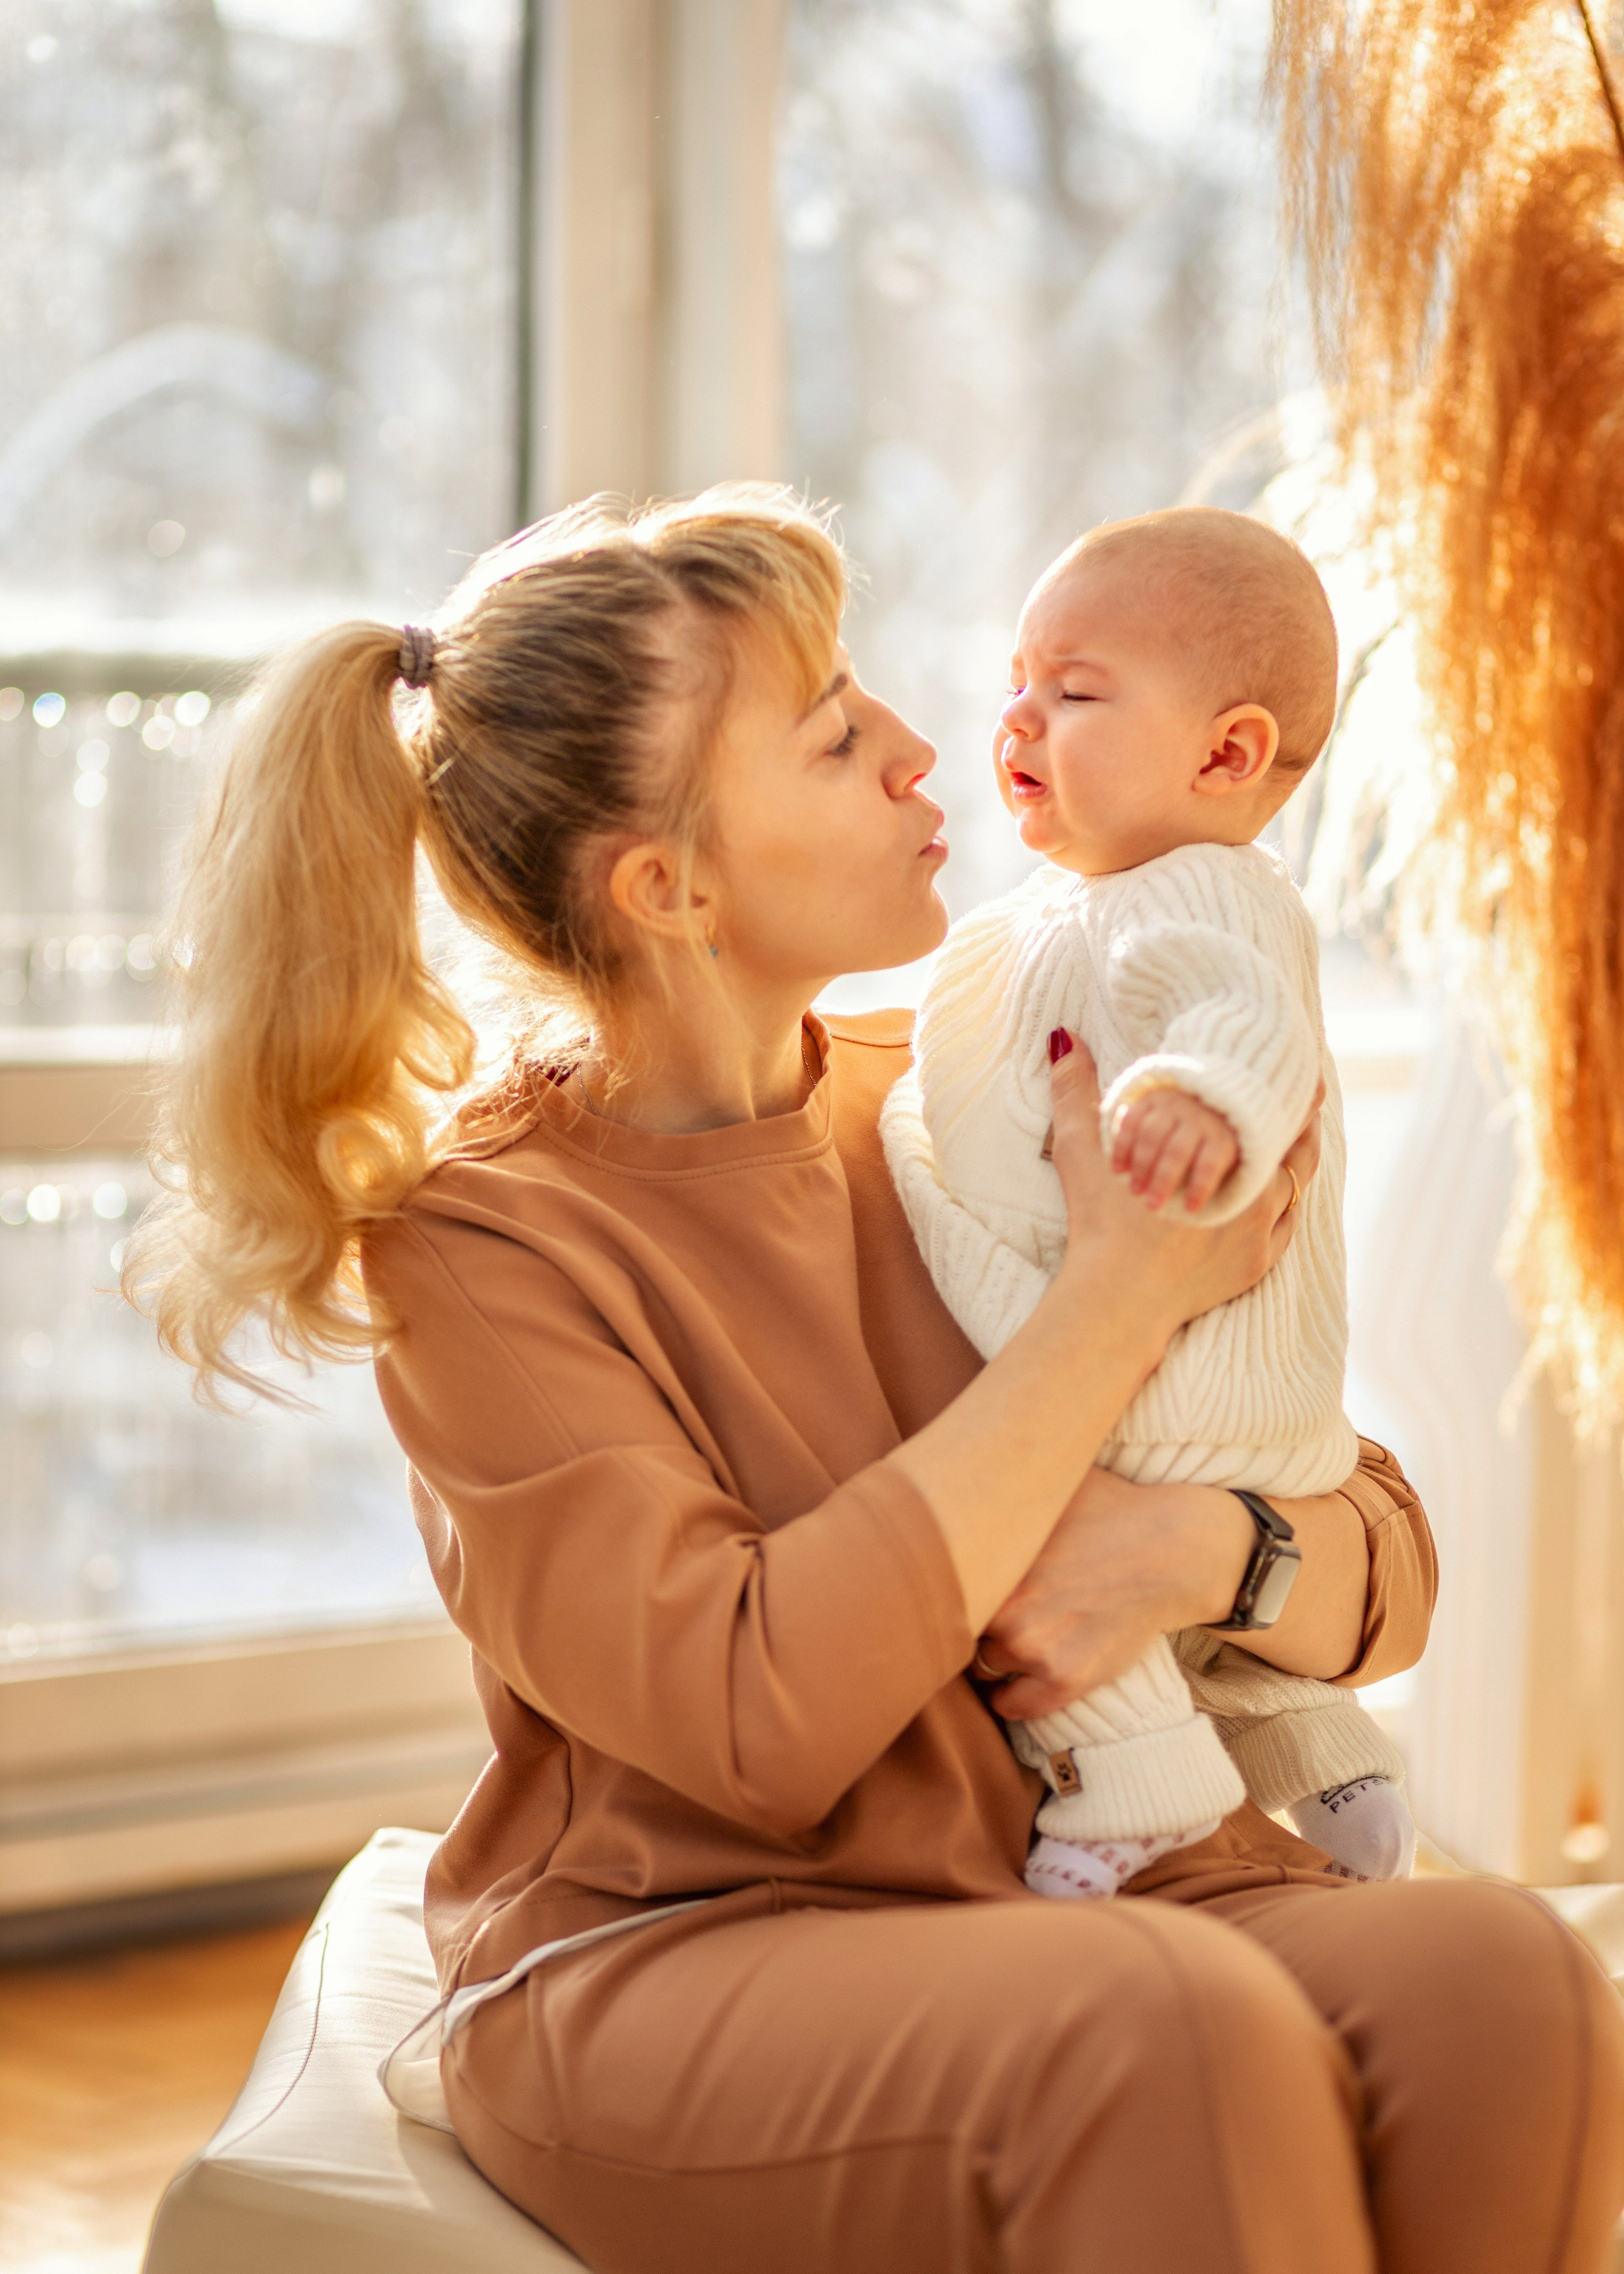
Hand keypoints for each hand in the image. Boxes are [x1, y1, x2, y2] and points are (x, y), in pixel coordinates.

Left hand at [973, 1469, 1253, 1718]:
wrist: (1174, 1553)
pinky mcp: (1065, 1679)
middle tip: (990, 1610)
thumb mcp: (1048, 1482)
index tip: (955, 1585)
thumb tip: (954, 1474)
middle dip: (971, 1619)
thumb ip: (996, 1486)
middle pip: (959, 1626)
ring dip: (995, 1654)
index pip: (939, 1583)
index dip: (948, 1584)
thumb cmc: (1110, 1509)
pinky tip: (1016, 1682)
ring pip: (983, 1663)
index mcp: (992, 1554)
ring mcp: (1034, 1645)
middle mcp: (1005, 1604)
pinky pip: (1011, 1705)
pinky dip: (1010, 1697)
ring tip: (1018, 1634)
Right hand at [1049, 1039, 1322, 1336]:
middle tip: (1312, 1094)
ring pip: (1295, 1186)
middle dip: (1302, 1119)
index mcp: (1219, 1154)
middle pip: (1294, 1145)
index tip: (1305, 1067)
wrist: (1115, 1301)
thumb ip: (1076, 1090)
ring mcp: (1259, 1233)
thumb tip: (1063, 1038)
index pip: (1270, 1110)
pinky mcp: (1256, 1265)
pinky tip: (1283, 1194)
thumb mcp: (1083, 1150)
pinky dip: (1286, 1207)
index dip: (1288, 1087)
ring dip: (1297, 1160)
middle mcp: (1252, 1191)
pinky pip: (1286, 1227)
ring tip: (1302, 1137)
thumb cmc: (1100, 1223)